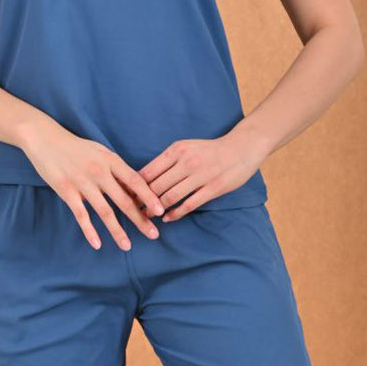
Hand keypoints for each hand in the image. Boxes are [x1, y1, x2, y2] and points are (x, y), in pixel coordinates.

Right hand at [16, 119, 166, 250]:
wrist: (46, 139)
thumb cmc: (77, 147)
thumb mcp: (101, 152)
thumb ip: (116, 170)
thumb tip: (134, 189)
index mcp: (111, 160)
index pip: (135, 180)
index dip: (149, 196)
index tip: (161, 210)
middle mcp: (100, 172)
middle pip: (124, 200)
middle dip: (140, 219)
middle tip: (153, 234)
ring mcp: (83, 182)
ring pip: (104, 211)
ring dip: (117, 230)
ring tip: (127, 246)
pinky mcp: (66, 191)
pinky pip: (81, 215)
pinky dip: (89, 231)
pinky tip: (97, 244)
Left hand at [137, 127, 267, 218]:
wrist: (241, 148)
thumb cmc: (210, 149)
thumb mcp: (186, 147)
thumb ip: (168, 160)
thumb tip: (144, 176)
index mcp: (176, 150)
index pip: (148, 171)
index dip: (134, 186)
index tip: (125, 196)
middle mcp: (186, 162)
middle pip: (156, 186)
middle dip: (141, 201)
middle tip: (131, 211)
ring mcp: (200, 176)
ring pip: (170, 197)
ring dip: (155, 209)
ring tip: (147, 216)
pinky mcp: (212, 188)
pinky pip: (189, 204)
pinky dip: (175, 213)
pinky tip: (167, 218)